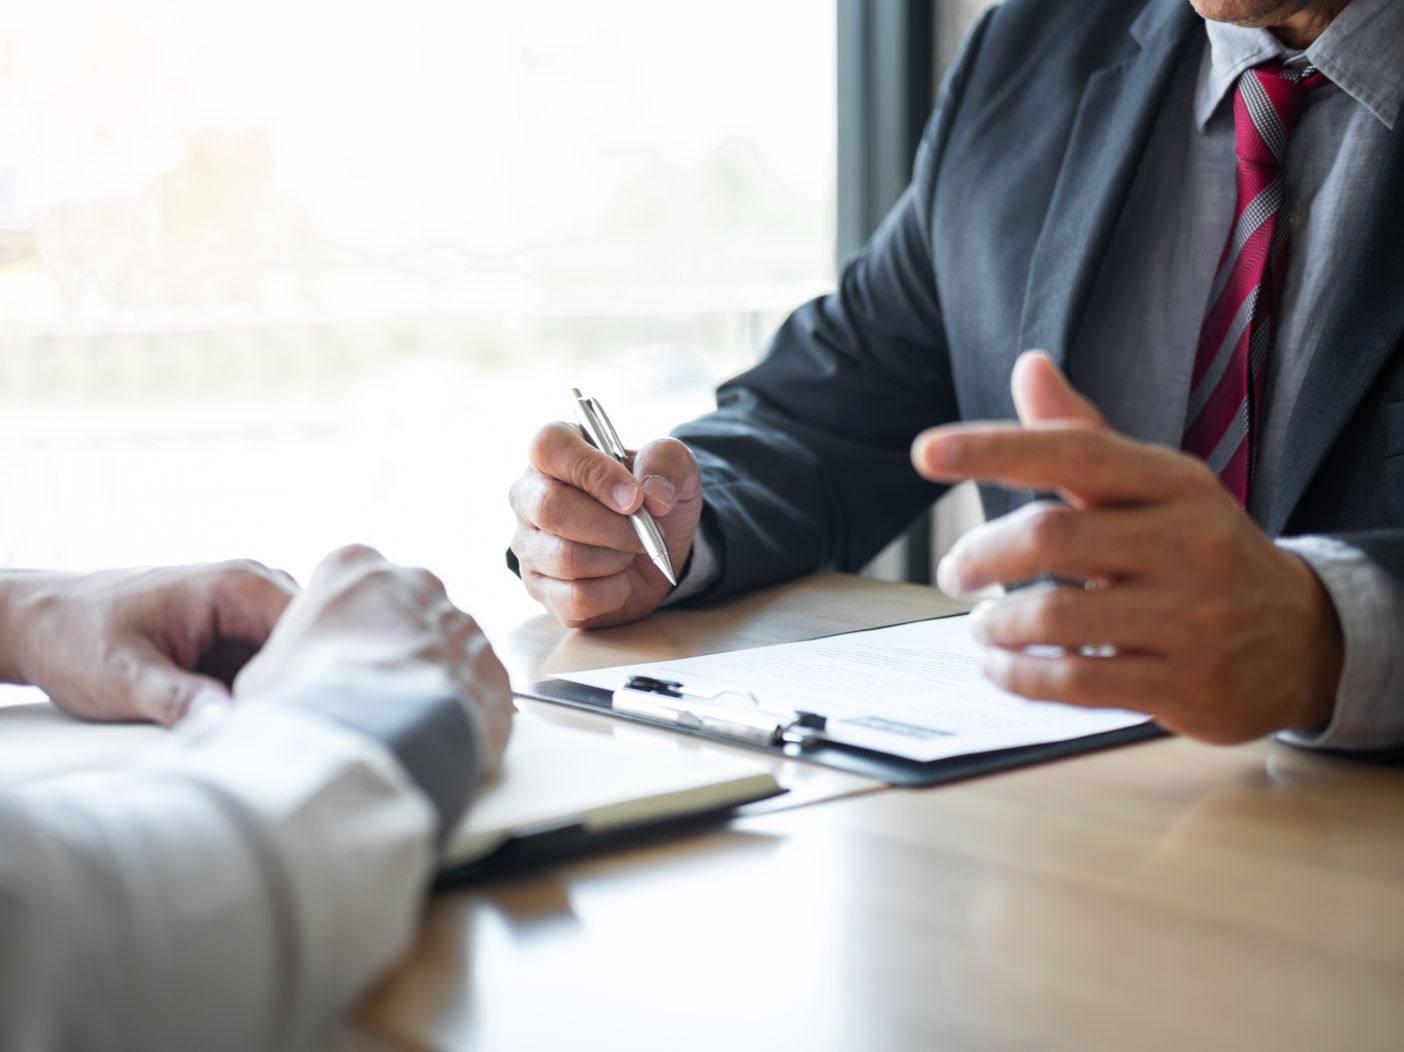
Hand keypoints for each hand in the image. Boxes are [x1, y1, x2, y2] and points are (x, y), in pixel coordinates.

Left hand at [0, 561, 296, 725]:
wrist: (34, 622)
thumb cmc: (72, 636)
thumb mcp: (123, 677)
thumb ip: (180, 700)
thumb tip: (231, 726)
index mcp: (236, 584)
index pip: (310, 629)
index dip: (310, 676)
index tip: (293, 723)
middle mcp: (251, 589)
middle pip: (309, 645)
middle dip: (299, 688)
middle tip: (280, 735)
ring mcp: (244, 611)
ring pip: (289, 658)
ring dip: (278, 693)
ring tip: (263, 732)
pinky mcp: (232, 634)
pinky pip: (266, 665)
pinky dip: (258, 694)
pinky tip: (243, 723)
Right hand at [234, 545, 512, 772]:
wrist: (373, 743)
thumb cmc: (306, 703)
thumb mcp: (262, 675)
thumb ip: (284, 662)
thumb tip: (283, 688)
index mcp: (353, 566)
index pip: (349, 585)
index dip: (340, 631)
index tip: (333, 666)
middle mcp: (416, 582)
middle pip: (404, 612)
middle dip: (392, 649)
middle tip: (369, 697)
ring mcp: (461, 623)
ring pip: (446, 648)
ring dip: (429, 680)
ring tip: (401, 726)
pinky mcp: (494, 668)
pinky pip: (478, 688)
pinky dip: (462, 712)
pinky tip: (434, 739)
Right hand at [509, 422, 702, 627]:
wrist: (657, 549)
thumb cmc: (652, 499)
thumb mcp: (675, 467)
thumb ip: (667, 460)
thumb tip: (653, 493)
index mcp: (554, 450)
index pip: (550, 447)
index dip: (595, 473)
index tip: (635, 498)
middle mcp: (529, 495)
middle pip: (550, 508)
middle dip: (612, 526)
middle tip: (643, 531)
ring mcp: (529, 545)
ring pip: (566, 558)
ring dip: (616, 558)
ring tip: (630, 550)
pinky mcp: (541, 589)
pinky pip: (576, 598)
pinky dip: (613, 592)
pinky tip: (618, 578)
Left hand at [909, 350, 1343, 744]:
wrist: (1302, 641)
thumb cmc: (1200, 551)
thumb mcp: (1155, 486)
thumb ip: (1083, 435)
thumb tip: (1029, 366)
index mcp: (1175, 483)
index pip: (1074, 451)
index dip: (993, 449)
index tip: (925, 452)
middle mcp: (1188, 544)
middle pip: (1053, 536)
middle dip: (981, 555)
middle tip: (953, 571)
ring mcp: (1191, 619)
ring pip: (1056, 617)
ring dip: (996, 624)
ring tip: (983, 624)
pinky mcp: (1183, 685)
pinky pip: (1076, 682)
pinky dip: (1019, 676)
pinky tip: (1003, 665)